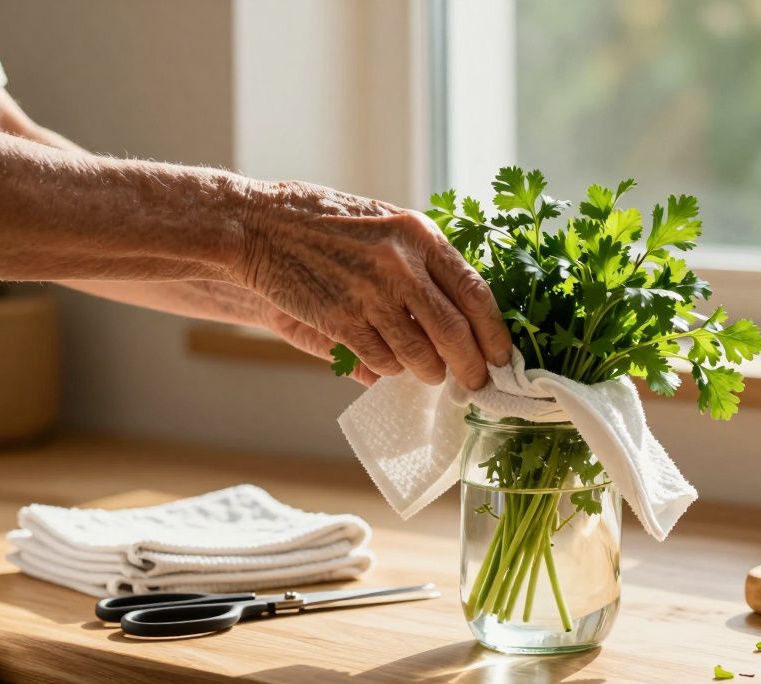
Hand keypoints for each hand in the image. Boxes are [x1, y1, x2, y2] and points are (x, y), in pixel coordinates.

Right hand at [236, 181, 511, 388]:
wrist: (258, 225)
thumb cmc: (324, 225)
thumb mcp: (385, 226)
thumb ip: (423, 263)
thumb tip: (464, 316)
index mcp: (419, 234)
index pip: (476, 291)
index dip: (495, 332)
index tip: (502, 356)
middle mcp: (401, 263)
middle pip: (456, 332)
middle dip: (471, 366)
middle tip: (475, 382)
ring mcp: (371, 294)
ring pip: (421, 355)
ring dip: (429, 372)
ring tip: (428, 372)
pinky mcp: (341, 321)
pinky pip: (382, 362)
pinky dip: (390, 369)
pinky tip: (385, 359)